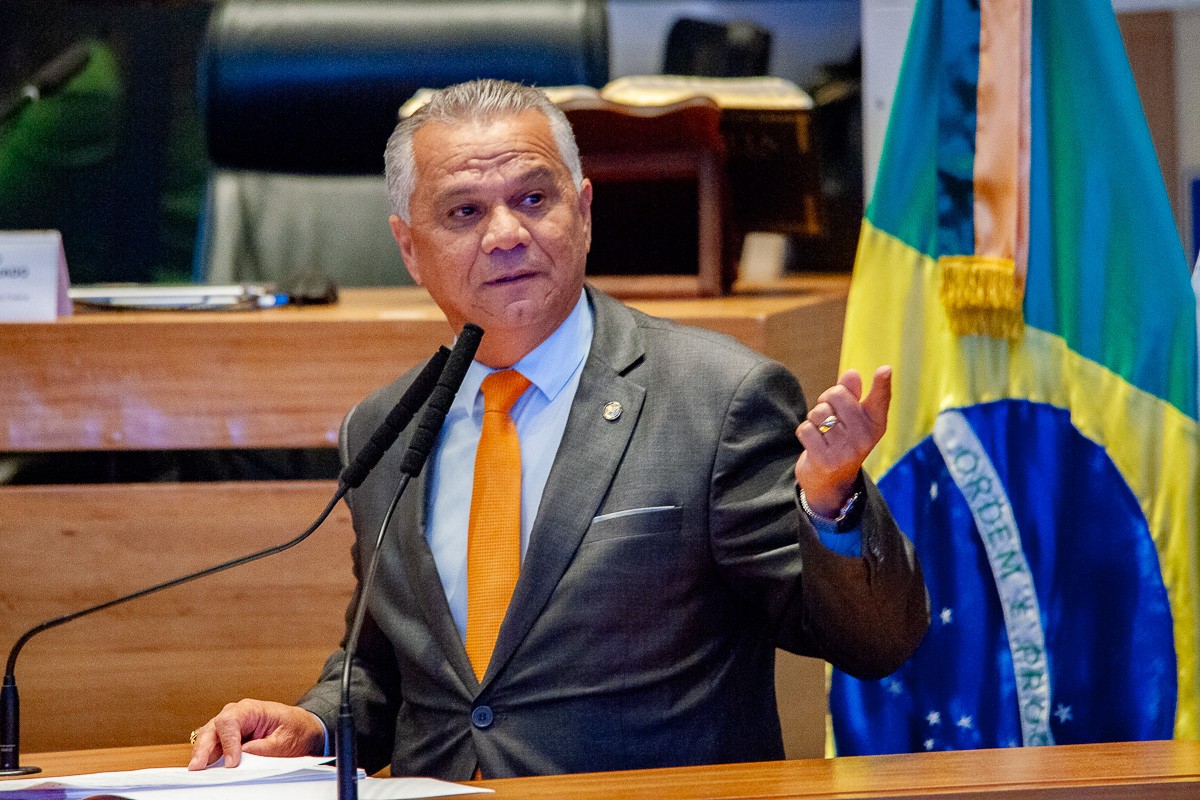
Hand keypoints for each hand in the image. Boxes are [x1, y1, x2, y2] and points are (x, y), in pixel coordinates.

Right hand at [187, 698, 324, 769]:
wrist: (304, 729)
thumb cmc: (297, 730)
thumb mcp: (285, 741)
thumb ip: (263, 748)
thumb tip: (242, 756)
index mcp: (252, 709)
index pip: (229, 721)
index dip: (227, 742)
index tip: (231, 762)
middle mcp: (237, 714)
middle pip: (213, 727)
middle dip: (204, 747)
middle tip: (198, 767)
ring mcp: (231, 726)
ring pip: (209, 736)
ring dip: (202, 752)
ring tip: (197, 769)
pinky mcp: (229, 738)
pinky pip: (214, 745)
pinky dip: (208, 756)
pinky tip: (205, 767)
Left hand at [794, 366, 891, 516]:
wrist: (830, 482)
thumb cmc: (840, 440)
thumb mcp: (850, 419)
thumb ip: (850, 394)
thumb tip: (852, 374)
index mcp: (875, 424)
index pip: (880, 399)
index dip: (882, 383)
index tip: (884, 370)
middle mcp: (865, 437)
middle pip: (836, 395)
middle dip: (825, 400)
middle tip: (828, 416)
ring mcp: (846, 450)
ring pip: (819, 412)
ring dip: (814, 419)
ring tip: (822, 433)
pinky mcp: (826, 460)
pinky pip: (806, 429)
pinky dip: (804, 432)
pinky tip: (813, 443)